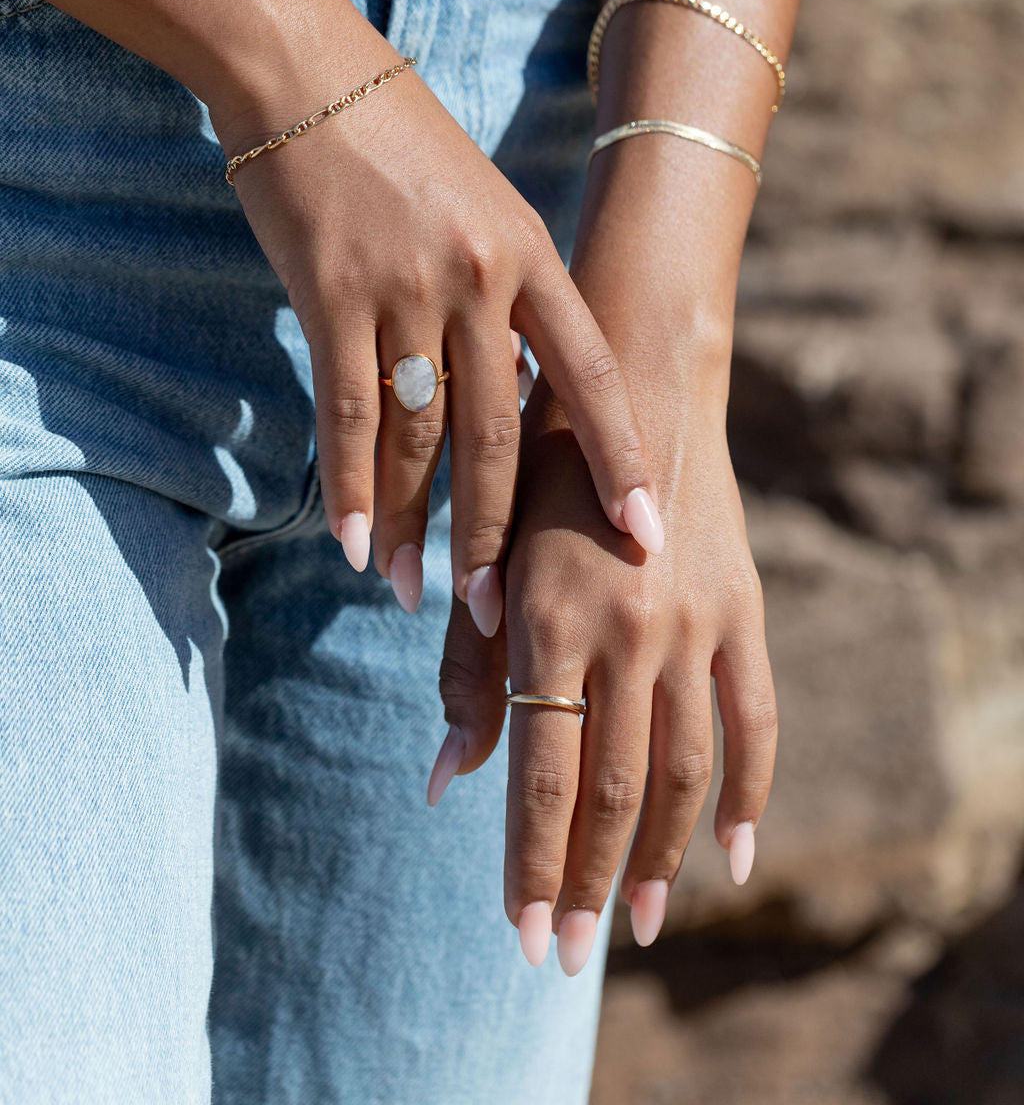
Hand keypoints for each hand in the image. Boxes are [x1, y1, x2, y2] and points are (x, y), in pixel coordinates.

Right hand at [210, 22, 664, 620]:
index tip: (647, 533)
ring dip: (415, 525)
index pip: (590, 375)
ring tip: (411, 594)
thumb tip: (529, 389)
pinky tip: (351, 541)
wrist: (307, 74)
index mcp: (531, 256)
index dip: (622, 458)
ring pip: (420, 437)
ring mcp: (405, 287)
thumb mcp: (483, 207)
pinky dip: (349, 486)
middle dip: (502, 531)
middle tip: (502, 612)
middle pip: (501, 432)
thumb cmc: (401, 145)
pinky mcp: (331, 295)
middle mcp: (480, 277)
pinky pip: (347, 414)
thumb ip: (512, 294)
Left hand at [431, 355, 777, 973]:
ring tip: (641, 925)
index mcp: (548, 617)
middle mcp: (626, 630)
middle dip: (585, 882)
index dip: (531, 862)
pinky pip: (757, 723)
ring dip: (663, 860)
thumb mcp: (490, 558)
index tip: (519, 935)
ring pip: (684, 771)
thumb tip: (445, 782)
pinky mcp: (744, 612)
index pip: (541, 774)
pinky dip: (748, 796)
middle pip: (614, 790)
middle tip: (565, 955)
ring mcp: (694, 624)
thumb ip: (469, 670)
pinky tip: (733, 859)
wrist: (637, 382)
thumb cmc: (537, 470)